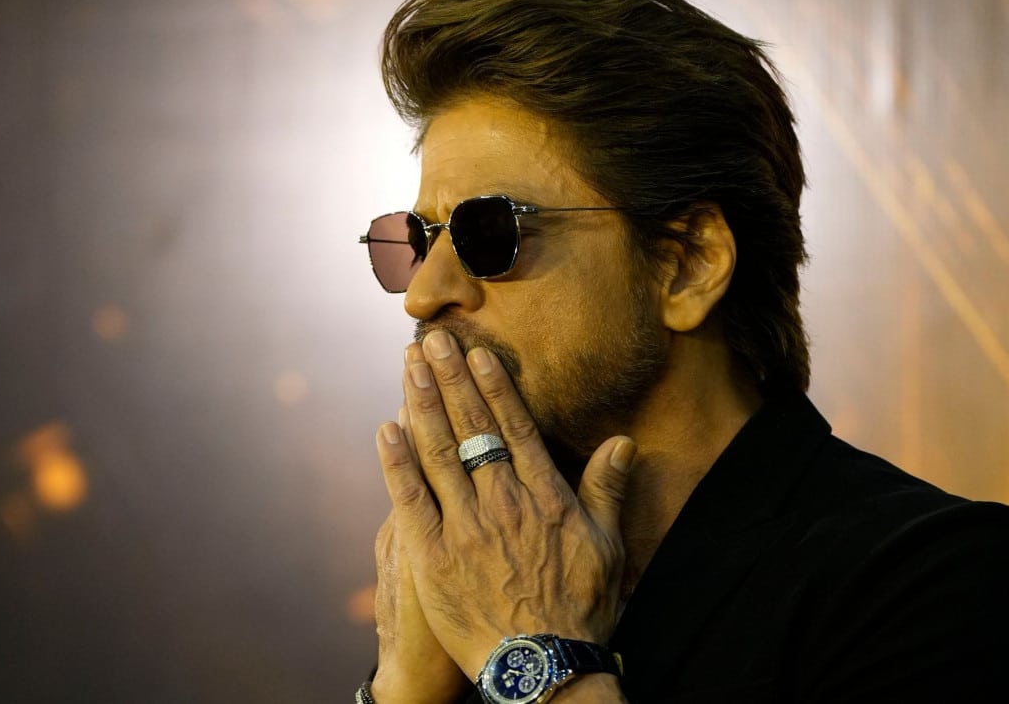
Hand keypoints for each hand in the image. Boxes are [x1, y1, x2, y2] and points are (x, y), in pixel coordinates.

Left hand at [378, 330, 635, 678]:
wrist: (543, 668)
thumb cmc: (579, 608)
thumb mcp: (606, 546)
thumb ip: (607, 489)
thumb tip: (623, 443)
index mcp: (543, 496)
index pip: (513, 427)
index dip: (492, 386)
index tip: (477, 353)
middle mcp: (502, 501)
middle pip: (471, 428)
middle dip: (449, 379)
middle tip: (431, 340)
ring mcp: (465, 526)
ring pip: (438, 452)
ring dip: (421, 404)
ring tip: (409, 366)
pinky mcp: (433, 554)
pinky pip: (410, 499)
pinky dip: (396, 462)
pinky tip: (385, 428)